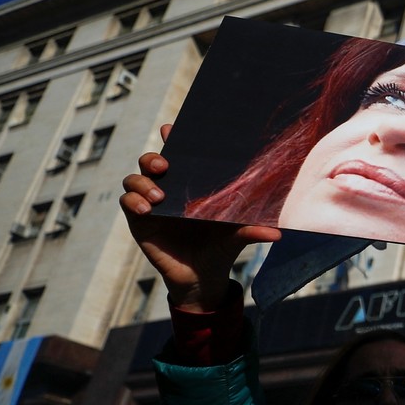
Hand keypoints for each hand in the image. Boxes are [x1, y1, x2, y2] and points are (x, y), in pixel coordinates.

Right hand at [119, 125, 279, 312]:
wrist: (204, 276)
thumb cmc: (221, 247)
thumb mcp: (237, 235)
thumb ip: (253, 230)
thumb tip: (278, 233)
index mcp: (192, 184)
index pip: (180, 154)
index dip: (173, 138)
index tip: (171, 128)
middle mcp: (169, 188)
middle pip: (151, 161)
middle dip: (154, 157)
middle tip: (165, 165)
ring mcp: (151, 203)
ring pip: (134, 178)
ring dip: (142, 182)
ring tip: (159, 196)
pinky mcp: (139, 221)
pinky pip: (126, 202)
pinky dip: (133, 201)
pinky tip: (146, 209)